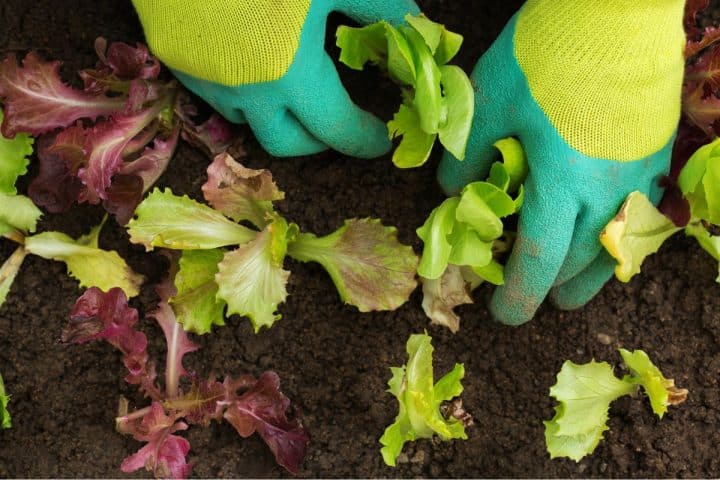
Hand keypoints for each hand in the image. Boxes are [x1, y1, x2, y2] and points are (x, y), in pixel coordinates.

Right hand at [132, 0, 418, 157]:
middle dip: (318, 141)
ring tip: (292, 86)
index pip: (336, 129)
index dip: (364, 139)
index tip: (380, 139)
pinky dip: (241, 90)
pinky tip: (249, 58)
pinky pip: (214, 92)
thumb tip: (417, 31)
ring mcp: (203, 78)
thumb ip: (381, 8)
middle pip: (286, 144)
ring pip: (247, 121)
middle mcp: (243, 89)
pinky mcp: (173, 59)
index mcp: (289, 71)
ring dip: (276, 115)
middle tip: (338, 121)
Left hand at [438, 0, 685, 324]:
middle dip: (552, 286)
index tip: (505, 317)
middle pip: (579, 261)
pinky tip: (604, 235)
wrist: (613, 11)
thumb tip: (452, 195)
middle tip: (534, 296)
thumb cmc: (545, 55)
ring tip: (571, 289)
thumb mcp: (488, 103)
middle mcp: (606, 191)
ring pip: (617, 248)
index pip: (539, 259)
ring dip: (590, 274)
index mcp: (561, 183)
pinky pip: (639, 216)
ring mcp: (638, 175)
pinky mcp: (655, 154)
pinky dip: (616, 238)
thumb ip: (468, 156)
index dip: (519, 295)